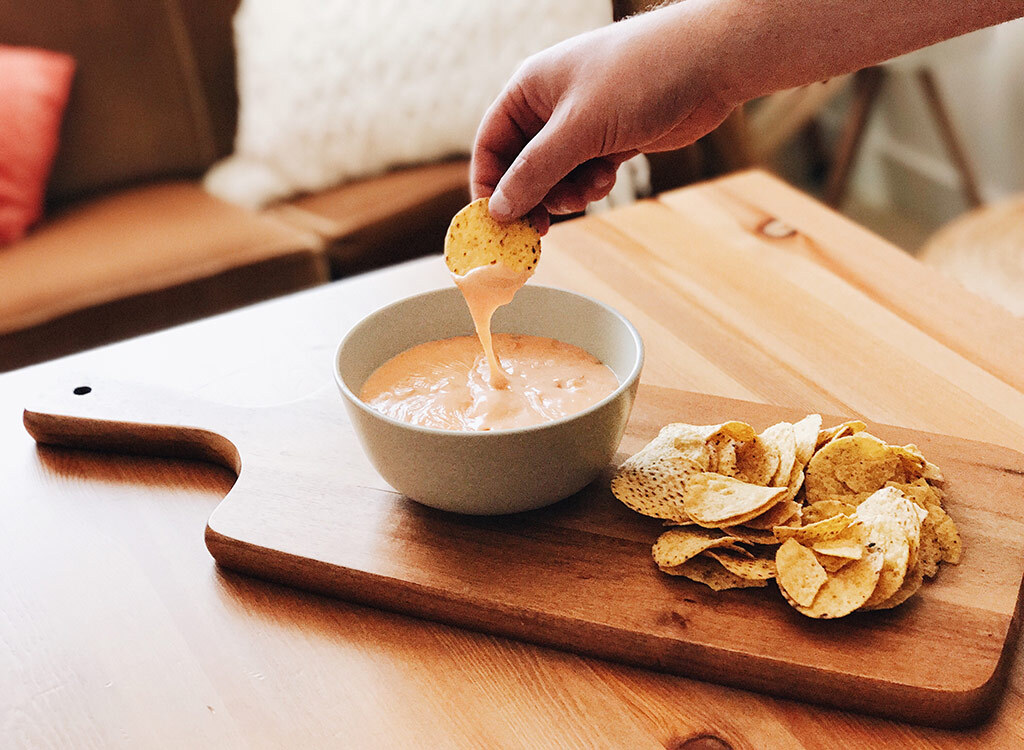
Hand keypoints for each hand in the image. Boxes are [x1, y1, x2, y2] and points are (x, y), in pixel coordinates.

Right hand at [471, 2, 735, 230]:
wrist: (711, 63)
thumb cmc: (640, 75)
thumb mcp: (579, 128)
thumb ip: (535, 171)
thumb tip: (499, 209)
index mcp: (529, 89)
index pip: (490, 144)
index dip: (490, 185)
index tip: (497, 223)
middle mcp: (550, 106)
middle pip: (521, 166)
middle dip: (533, 196)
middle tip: (540, 228)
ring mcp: (582, 123)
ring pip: (555, 176)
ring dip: (567, 193)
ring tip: (591, 189)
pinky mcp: (610, 139)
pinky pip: (584, 174)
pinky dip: (591, 184)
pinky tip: (608, 177)